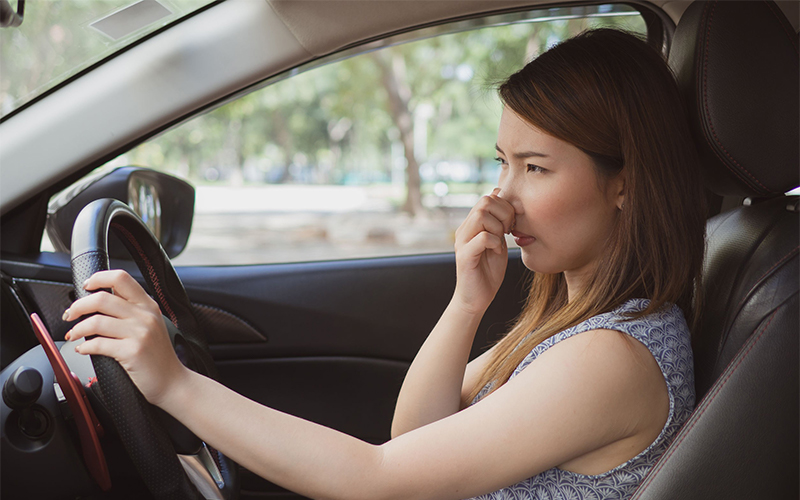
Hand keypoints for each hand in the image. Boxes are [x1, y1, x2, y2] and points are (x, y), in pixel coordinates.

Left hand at [63, 270, 187, 406]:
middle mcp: (145, 316)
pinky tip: (82, 349)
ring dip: (77, 328)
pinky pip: (98, 344)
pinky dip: (84, 347)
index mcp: (148, 305)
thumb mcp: (150, 325)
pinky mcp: (132, 352)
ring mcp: (140, 333)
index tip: (86, 287)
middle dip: (78, 306)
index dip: (98, 278)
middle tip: (70, 314)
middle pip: (102, 298)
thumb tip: (99, 301)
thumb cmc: (158, 356)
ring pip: (96, 321)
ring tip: (72, 334)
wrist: (172, 382)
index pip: (121, 278)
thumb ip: (131, 311)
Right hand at [452, 188, 515, 314]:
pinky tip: (497, 252)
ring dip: (498, 228)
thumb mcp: (498, 242)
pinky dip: (495, 242)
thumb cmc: (488, 272)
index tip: (511, 226)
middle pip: (485, 202)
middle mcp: (464, 229)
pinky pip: (482, 237)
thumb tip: (499, 196)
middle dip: (504, 214)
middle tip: (508, 232)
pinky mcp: (464, 256)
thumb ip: (499, 223)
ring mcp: (462, 242)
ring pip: (481, 216)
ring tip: (501, 242)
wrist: (476, 299)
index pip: (488, 198)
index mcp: (472, 225)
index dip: (505, 207)